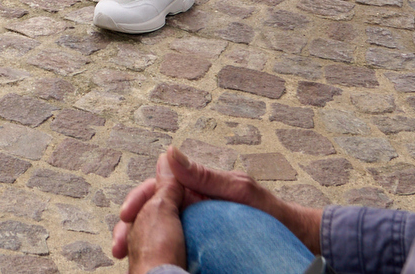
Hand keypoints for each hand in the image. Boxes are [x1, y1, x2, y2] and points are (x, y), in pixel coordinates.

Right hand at [112, 148, 321, 263]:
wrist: (297, 240)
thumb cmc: (271, 213)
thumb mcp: (238, 190)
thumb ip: (204, 175)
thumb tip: (168, 152)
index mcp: (197, 187)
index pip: (157, 188)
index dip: (138, 200)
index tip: (125, 216)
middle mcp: (193, 204)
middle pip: (152, 211)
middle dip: (131, 226)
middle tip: (117, 245)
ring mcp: (198, 225)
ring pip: (159, 231)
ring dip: (140, 241)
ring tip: (126, 257)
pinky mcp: (203, 243)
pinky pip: (175, 247)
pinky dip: (159, 254)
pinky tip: (151, 264)